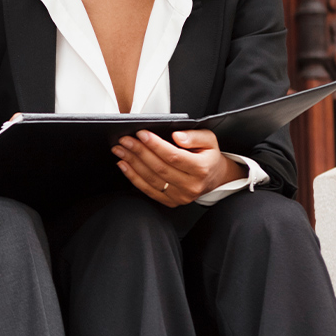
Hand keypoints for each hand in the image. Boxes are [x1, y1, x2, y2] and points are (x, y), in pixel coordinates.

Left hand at [112, 128, 244, 206]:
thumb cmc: (209, 156)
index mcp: (201, 169)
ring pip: (151, 179)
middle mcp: (191, 185)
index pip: (174, 156)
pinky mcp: (171, 202)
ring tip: (121, 150)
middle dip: (139, 152)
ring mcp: (180, 196)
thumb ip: (194, 136)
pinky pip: (148, 190)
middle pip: (159, 168)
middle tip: (125, 140)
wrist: (215, 177)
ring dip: (132, 163)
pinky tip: (124, 165)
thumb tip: (177, 136)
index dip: (155, 145)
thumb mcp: (209, 140)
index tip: (141, 134)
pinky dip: (134, 177)